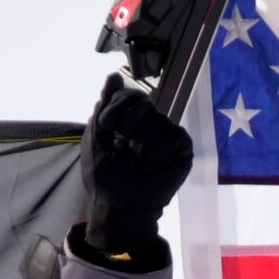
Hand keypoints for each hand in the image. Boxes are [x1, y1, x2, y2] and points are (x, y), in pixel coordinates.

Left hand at [82, 74, 193, 259]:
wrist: (118, 204)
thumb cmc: (104, 174)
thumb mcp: (95, 136)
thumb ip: (105, 104)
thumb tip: (113, 74)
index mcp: (129, 118)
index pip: (131, 94)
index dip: (117, 107)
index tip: (107, 127)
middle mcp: (150, 123)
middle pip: (145, 102)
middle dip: (128, 125)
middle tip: (123, 147)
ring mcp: (167, 136)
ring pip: (160, 120)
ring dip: (141, 145)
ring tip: (136, 164)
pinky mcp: (182, 149)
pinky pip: (175, 135)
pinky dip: (157, 153)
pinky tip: (150, 168)